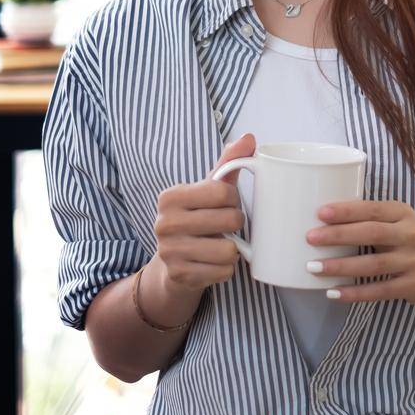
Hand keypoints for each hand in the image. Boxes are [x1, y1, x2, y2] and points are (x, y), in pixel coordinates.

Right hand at [147, 132, 255, 292]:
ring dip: (233, 249)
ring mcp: (169, 252)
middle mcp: (164, 223)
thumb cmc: (198, 218)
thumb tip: (249, 138)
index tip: (226, 204)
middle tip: (226, 226)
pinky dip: (226, 268)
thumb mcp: (208, 189)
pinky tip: (214, 262)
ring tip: (222, 244)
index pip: (223, 192)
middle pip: (230, 220)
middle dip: (236, 224)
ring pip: (229, 250)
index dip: (234, 199)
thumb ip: (228, 163)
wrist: (173, 263)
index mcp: (170, 196)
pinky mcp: (180, 276)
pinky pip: (223, 272)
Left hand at [304, 199, 414, 306]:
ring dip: (341, 266)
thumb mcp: (397, 223)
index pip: (373, 209)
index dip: (347, 210)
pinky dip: (355, 293)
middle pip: (371, 233)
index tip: (320, 213)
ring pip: (373, 264)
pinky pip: (380, 290)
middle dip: (339, 235)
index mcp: (402, 213)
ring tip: (314, 268)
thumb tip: (322, 221)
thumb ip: (370, 220)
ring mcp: (414, 261)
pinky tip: (333, 293)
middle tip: (310, 238)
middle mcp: (410, 234)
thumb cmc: (407, 242)